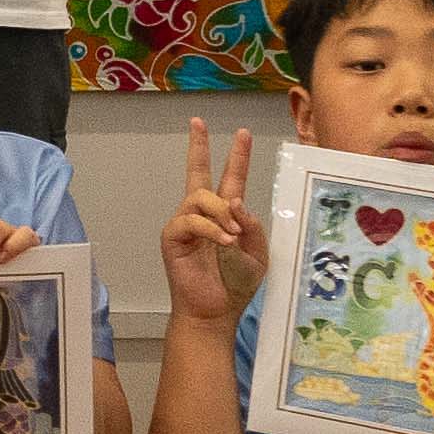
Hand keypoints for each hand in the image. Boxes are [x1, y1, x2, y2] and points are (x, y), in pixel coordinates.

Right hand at [158, 126, 266, 332]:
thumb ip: (253, 225)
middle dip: (197, 146)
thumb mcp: (258, 253)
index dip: (237, 156)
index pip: (231, 178)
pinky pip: (191, 220)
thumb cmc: (236, 285)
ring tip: (234, 235)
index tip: (242, 133)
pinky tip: (225, 242)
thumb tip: (236, 200)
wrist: (216, 311)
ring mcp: (186, 224)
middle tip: (197, 122)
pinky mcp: (174, 237)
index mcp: (226, 215)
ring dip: (222, 212)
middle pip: (197, 172)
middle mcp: (203, 214)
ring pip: (200, 196)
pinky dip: (211, 229)